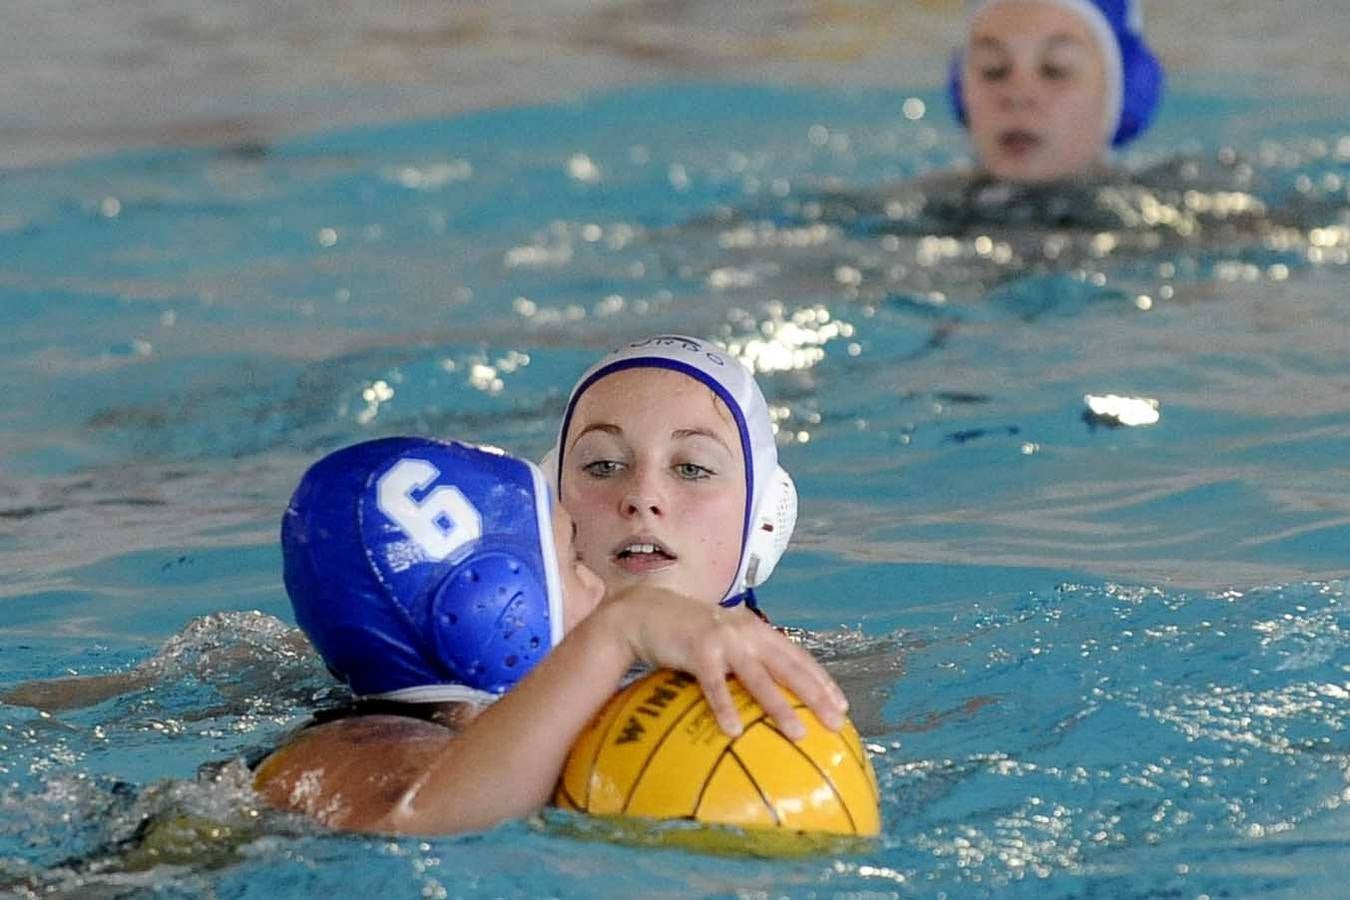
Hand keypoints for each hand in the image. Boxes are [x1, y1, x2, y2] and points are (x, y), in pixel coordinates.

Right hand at [600, 588, 848, 740]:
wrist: (646, 612)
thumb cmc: (687, 632)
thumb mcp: (724, 640)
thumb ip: (745, 659)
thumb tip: (766, 695)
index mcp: (757, 630)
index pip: (798, 656)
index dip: (822, 680)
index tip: (842, 705)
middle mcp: (747, 632)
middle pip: (789, 666)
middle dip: (816, 695)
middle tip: (836, 722)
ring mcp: (723, 640)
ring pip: (759, 677)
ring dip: (780, 706)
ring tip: (798, 733)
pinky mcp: (698, 651)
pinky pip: (715, 686)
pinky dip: (726, 707)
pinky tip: (735, 730)